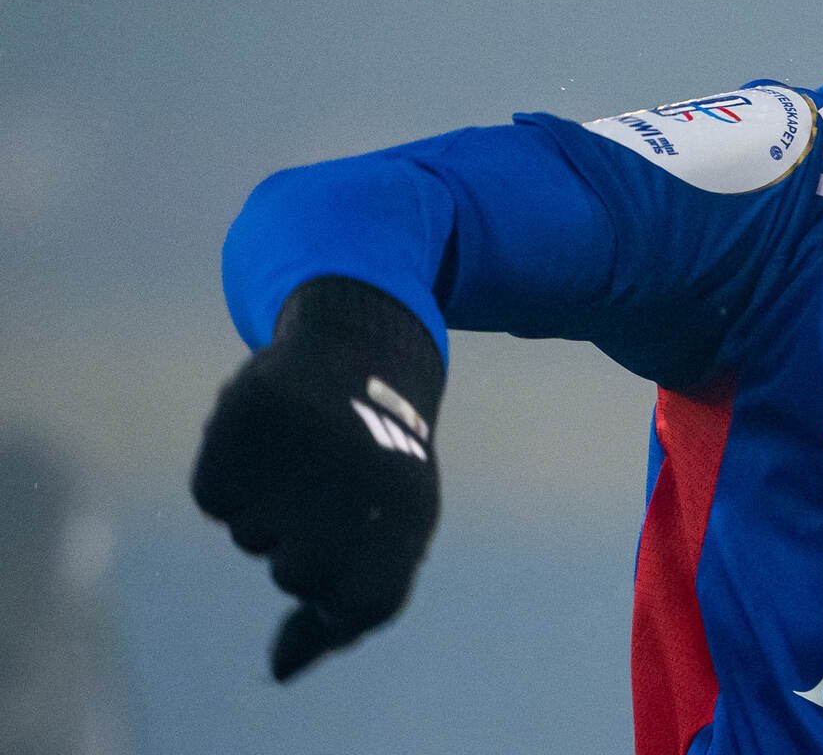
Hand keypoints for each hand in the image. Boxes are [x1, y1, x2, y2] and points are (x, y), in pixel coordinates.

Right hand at [191, 276, 445, 680]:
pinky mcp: (249, 414)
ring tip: (305, 456)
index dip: (341, 596)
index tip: (344, 556)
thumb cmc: (378, 463)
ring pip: (251, 532)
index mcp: (409, 507)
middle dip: (302, 546)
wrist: (361, 352)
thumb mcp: (394, 534)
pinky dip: (231, 480)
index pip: (360, 603)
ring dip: (267, 507)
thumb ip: (351, 610)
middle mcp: (359, 473)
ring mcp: (303, 442)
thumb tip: (280, 670)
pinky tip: (268, 444)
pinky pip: (214, 496)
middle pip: (296, 573)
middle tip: (330, 491)